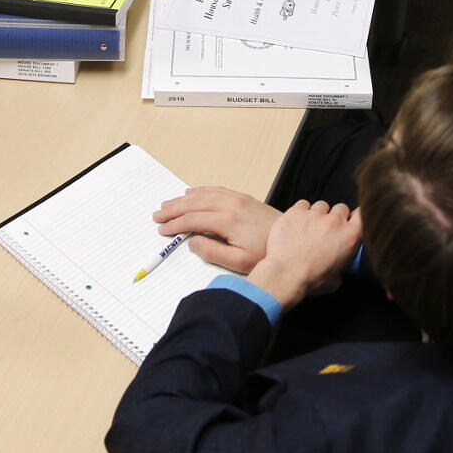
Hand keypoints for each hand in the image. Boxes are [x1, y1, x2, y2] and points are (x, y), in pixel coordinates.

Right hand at [155, 187, 279, 273]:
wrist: (294, 240)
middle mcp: (231, 204)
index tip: (162, 229)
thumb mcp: (239, 262)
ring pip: (203, 194)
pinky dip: (200, 191)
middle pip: (194, 203)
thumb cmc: (267, 254)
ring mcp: (238, 199)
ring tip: (168, 204)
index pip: (193, 219)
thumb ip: (212, 252)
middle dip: (173, 209)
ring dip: (183, 198)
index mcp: (228, 220)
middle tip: (157, 215)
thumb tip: (191, 241)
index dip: (175, 224)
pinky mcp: (244, 198)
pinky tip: (192, 193)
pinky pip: (216, 190)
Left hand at [246, 200, 361, 310]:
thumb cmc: (310, 280)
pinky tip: (296, 223)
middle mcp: (335, 221)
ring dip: (318, 214)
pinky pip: (303, 204)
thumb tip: (338, 268)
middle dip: (335, 217)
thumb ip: (341, 268)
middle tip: (327, 229)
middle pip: (341, 208)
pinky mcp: (297, 211)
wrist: (285, 275)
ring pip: (321, 206)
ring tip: (309, 227)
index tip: (350, 221)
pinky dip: (301, 212)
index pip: (362, 215)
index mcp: (350, 237)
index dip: (356, 217)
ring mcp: (315, 214)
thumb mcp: (336, 280)